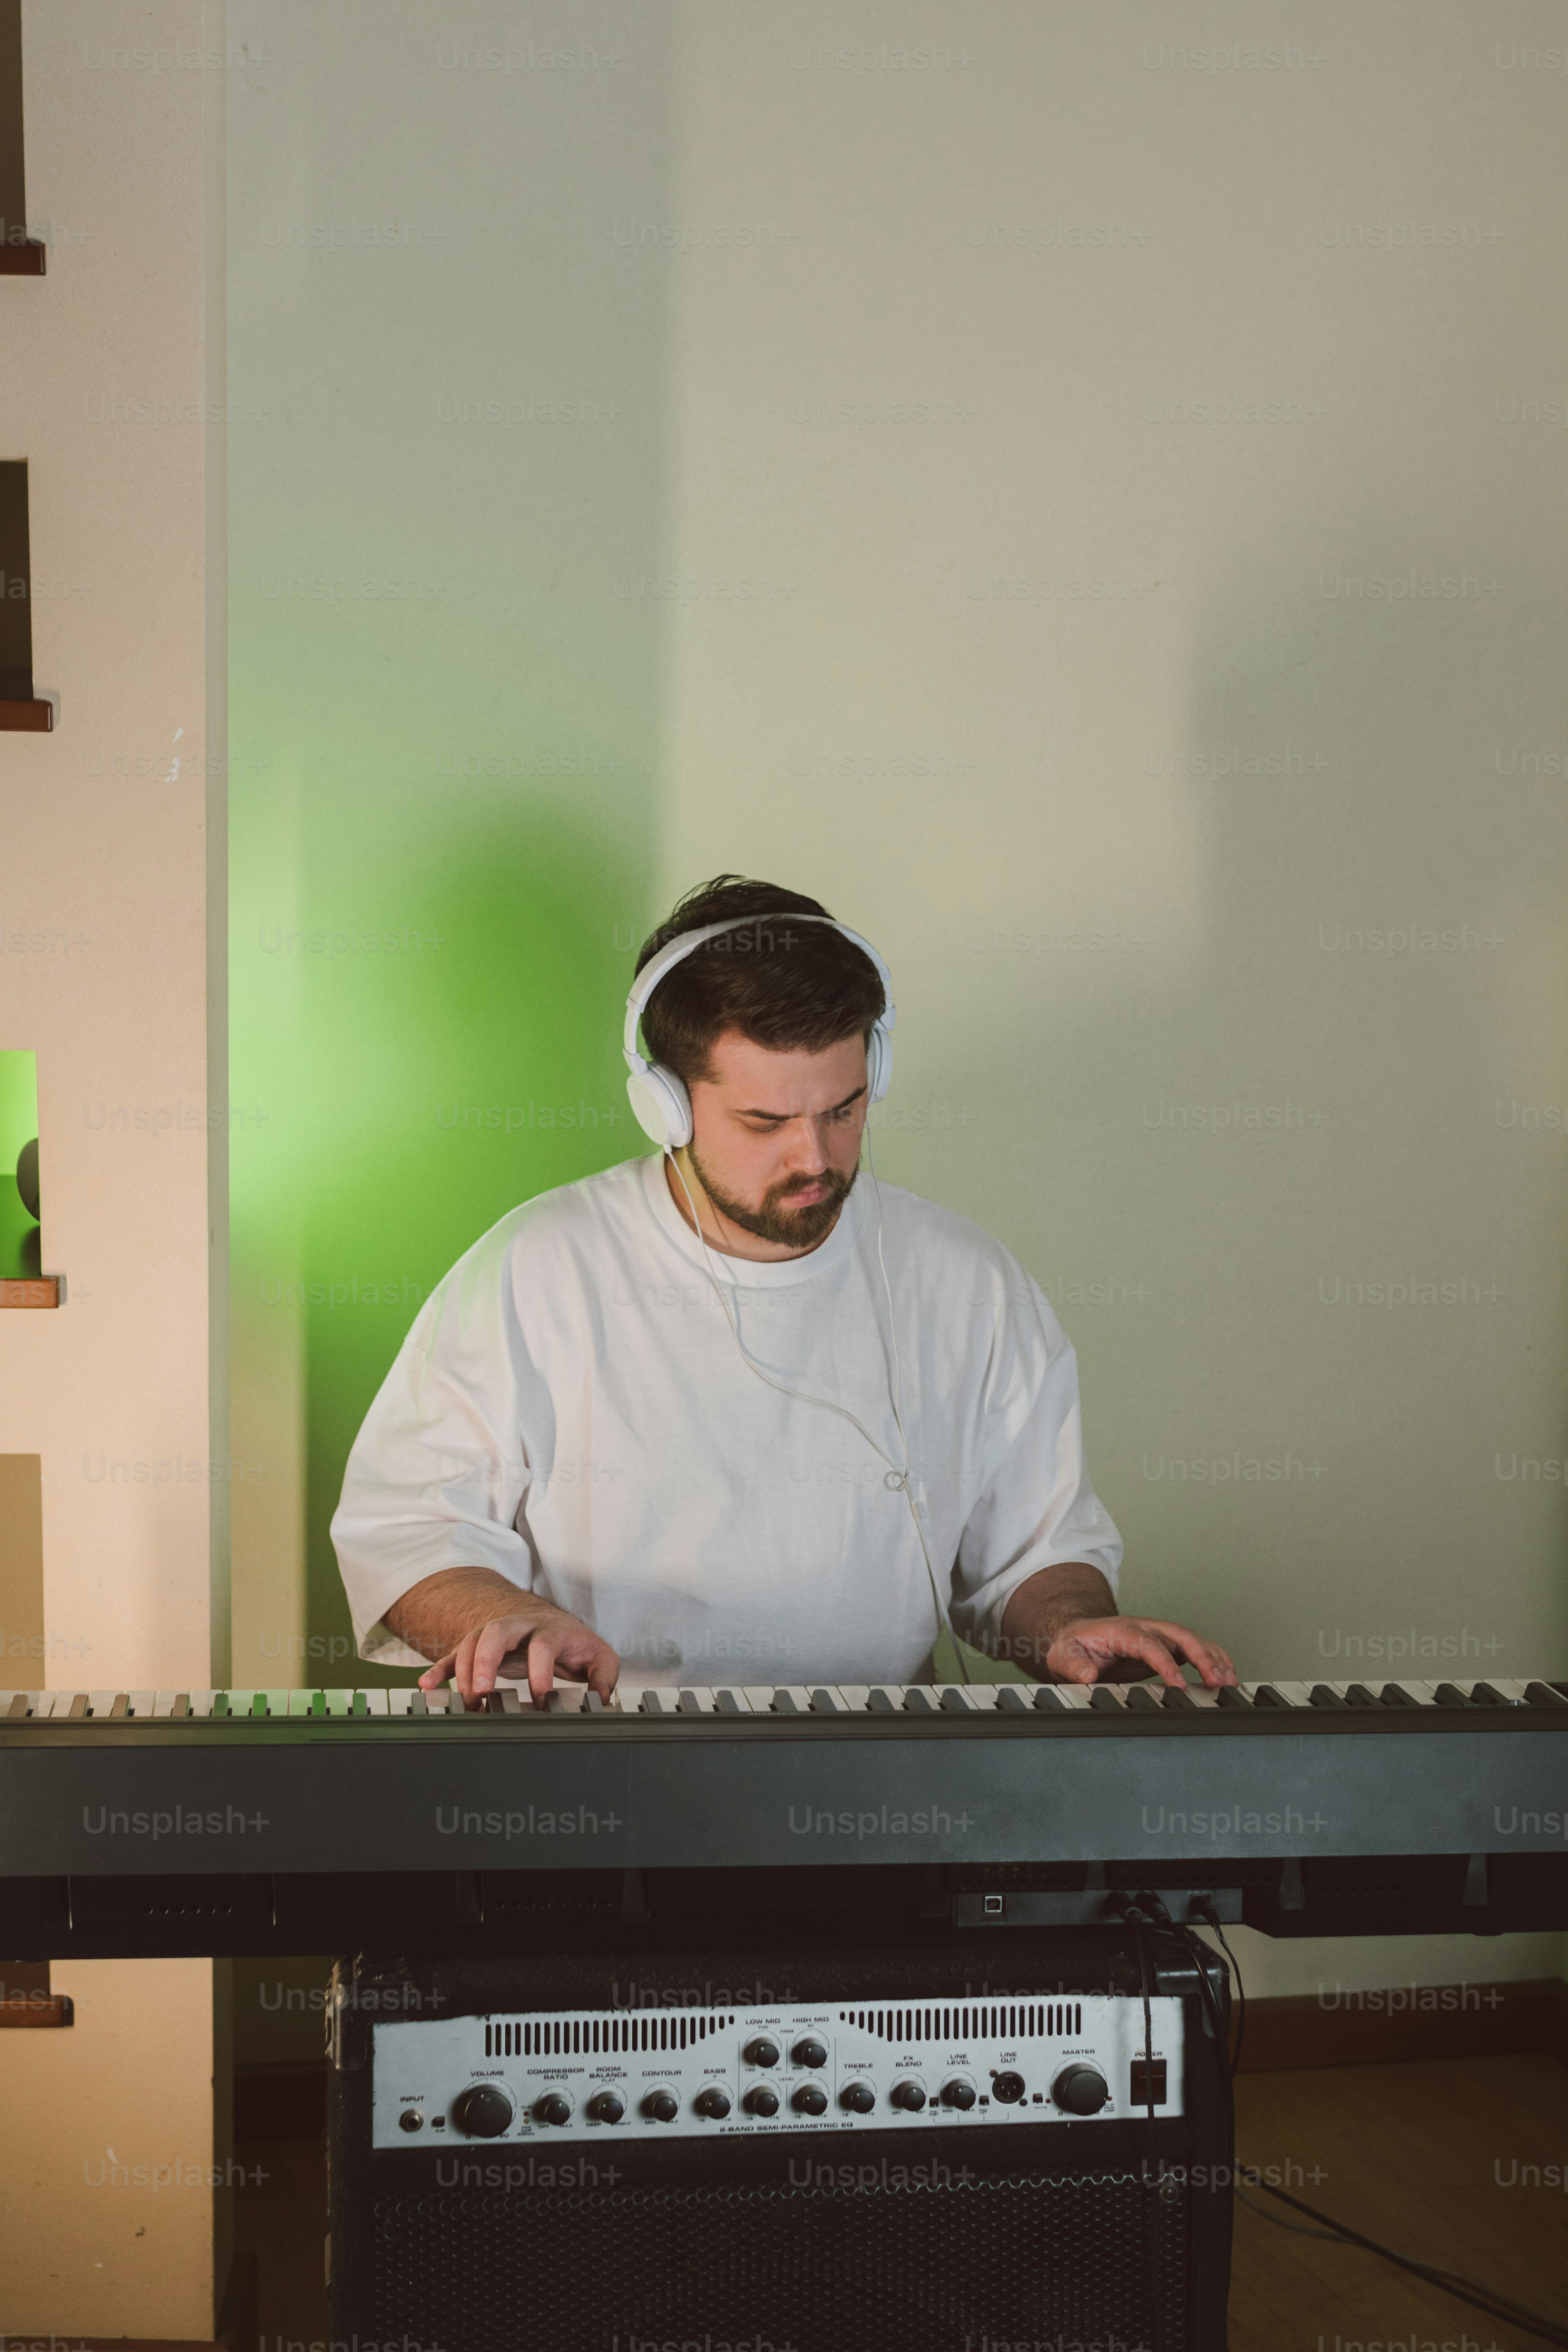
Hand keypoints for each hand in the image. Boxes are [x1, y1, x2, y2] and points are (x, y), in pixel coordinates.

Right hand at [418, 1599, 619, 1706]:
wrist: (553, 1624)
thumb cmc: (575, 1645)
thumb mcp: (599, 1658)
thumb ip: (604, 1677)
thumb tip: (601, 1702)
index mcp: (551, 1629)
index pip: (542, 1645)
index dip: (540, 1672)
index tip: (542, 1700)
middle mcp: (519, 1626)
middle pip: (497, 1631)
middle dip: (486, 1659)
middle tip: (481, 1690)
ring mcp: (495, 1634)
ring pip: (472, 1641)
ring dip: (463, 1670)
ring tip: (465, 1702)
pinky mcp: (480, 1646)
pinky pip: (454, 1653)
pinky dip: (440, 1669)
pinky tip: (427, 1685)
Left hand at [1045, 1615, 1235, 1689]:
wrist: (1078, 1637)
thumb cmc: (1074, 1647)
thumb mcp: (1064, 1656)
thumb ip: (1074, 1665)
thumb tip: (1088, 1676)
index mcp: (1122, 1630)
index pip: (1148, 1644)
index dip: (1166, 1663)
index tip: (1179, 1685)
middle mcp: (1145, 1628)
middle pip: (1180, 1636)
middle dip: (1202, 1656)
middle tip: (1218, 1681)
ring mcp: (1158, 1635)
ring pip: (1193, 1640)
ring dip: (1213, 1658)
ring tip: (1230, 1682)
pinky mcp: (1166, 1647)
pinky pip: (1195, 1649)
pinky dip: (1213, 1660)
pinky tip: (1225, 1676)